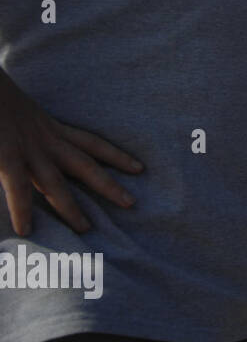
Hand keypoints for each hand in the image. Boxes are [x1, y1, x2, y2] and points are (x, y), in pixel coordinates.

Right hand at [0, 73, 142, 235]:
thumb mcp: (18, 111)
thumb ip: (28, 130)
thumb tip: (34, 149)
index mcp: (48, 126)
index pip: (90, 142)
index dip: (116, 155)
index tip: (140, 168)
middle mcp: (44, 138)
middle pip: (84, 164)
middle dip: (108, 185)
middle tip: (133, 204)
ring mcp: (26, 148)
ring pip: (55, 183)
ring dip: (71, 208)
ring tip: (86, 230)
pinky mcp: (5, 155)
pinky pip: (17, 188)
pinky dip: (22, 209)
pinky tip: (26, 230)